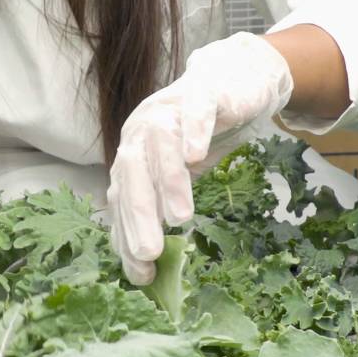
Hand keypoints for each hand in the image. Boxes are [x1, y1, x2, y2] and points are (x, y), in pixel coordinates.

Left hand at [107, 33, 293, 284]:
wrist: (235, 82)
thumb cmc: (201, 137)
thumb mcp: (180, 180)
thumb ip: (160, 211)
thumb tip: (145, 268)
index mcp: (132, 154)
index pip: (122, 199)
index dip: (128, 236)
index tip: (142, 274)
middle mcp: (142, 129)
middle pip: (131, 172)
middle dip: (139, 215)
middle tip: (150, 253)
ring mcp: (170, 107)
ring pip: (159, 142)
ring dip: (167, 181)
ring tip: (180, 218)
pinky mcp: (203, 91)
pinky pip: (194, 109)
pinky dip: (193, 131)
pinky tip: (197, 155)